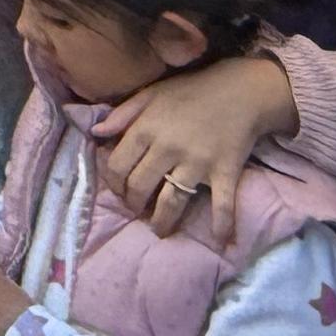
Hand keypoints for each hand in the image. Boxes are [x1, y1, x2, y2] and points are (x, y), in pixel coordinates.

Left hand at [96, 51, 290, 251]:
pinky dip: (223, 225)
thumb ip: (122, 114)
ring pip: (172, 200)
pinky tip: (223, 243)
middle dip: (134, 204)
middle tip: (136, 211)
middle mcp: (167, 148)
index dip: (114, 184)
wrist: (239, 92)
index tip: (119, 191)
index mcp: (146, 129)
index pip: (117, 165)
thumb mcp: (150, 94)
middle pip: (141, 186)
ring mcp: (197, 163)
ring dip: (163, 220)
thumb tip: (95, 133)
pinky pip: (222, 204)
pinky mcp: (224, 172)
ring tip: (159, 231)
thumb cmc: (191, 91)